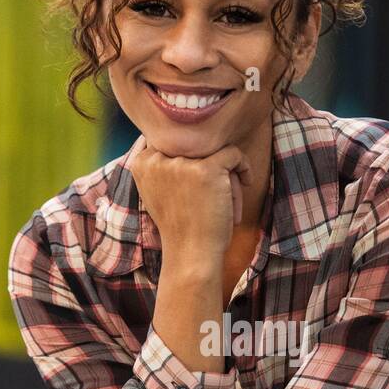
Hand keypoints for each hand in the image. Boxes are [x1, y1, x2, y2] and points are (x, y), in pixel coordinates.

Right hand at [128, 136, 251, 262]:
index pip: (175, 140)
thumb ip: (161, 164)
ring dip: (226, 173)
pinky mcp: (207, 169)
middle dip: (209, 166)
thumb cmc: (182, 226)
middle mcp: (157, 159)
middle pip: (196, 144)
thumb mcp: (159, 191)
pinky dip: (244, 167)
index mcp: (142, 163)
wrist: (192, 254)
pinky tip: (246, 183)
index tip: (199, 182)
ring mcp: (181, 163)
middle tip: (212, 195)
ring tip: (224, 199)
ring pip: (215, 150)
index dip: (192, 157)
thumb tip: (181, 133)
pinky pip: (234, 154)